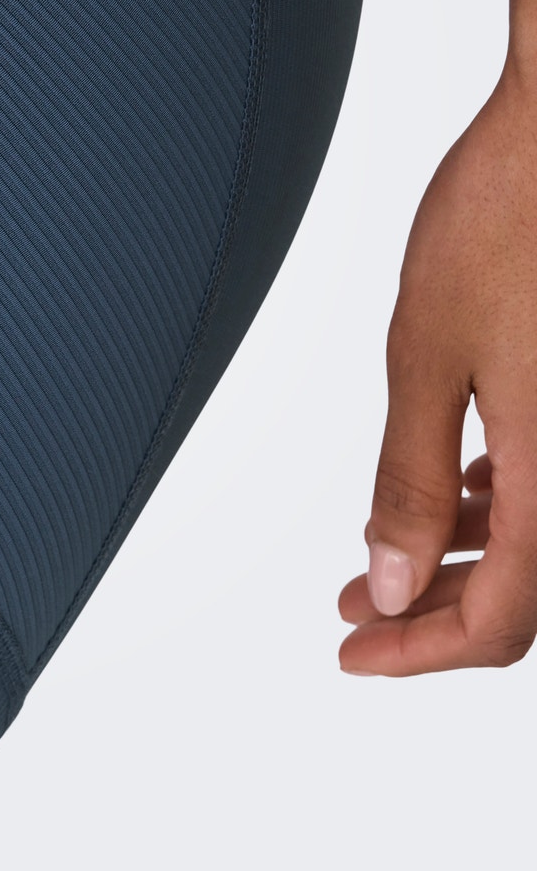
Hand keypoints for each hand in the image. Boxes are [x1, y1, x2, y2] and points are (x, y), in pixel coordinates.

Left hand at [338, 56, 536, 673]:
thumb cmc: (505, 218)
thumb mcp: (427, 352)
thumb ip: (408, 477)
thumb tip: (384, 583)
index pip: (499, 623)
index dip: (418, 652)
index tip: (351, 650)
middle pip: (527, 596)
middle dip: (432, 610)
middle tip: (352, 612)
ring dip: (463, 552)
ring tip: (382, 553)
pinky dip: (501, 496)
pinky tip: (456, 480)